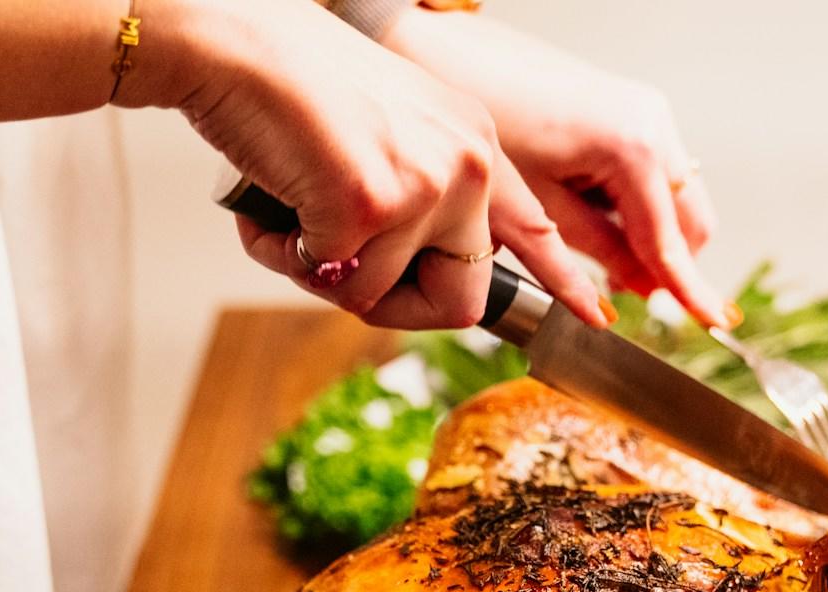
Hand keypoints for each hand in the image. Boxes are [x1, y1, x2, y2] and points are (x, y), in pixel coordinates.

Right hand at [153, 0, 602, 328]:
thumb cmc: (289, 87)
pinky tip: (270, 202)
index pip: (533, 226)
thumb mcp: (388, 136)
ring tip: (288, 209)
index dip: (560, 278)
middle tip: (333, 265)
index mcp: (475, 142)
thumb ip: (419, 197)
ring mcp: (426, 184)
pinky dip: (285, 255)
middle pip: (460, 298)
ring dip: (318, 270)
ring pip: (377, 296)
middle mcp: (467, 162)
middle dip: (389, 304)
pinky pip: (332, 281)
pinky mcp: (374, 204)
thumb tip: (406, 273)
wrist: (234, 41)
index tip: (593, 313)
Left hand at [381, 9, 729, 327]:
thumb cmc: (489, 123)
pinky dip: (637, 206)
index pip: (670, 239)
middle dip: (667, 263)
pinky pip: (656, 173)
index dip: (689, 288)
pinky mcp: (633, 110)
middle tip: (623, 290)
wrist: (456, 60)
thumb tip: (641, 287)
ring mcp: (648, 112)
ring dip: (651, 235)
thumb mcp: (542, 206)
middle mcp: (653, 123)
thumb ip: (601, 251)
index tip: (714, 321)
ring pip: (676, 198)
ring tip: (600, 255)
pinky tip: (596, 216)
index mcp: (634, 148)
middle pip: (691, 219)